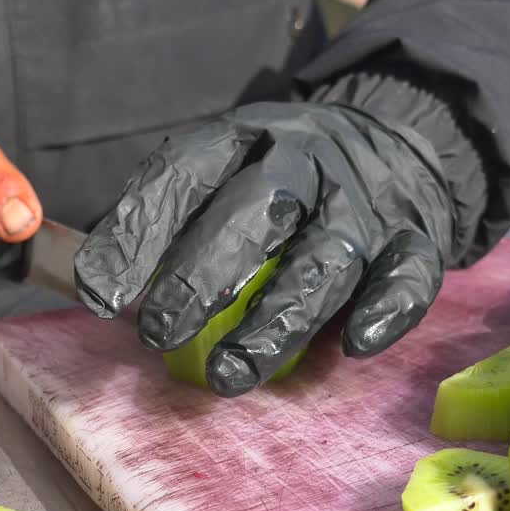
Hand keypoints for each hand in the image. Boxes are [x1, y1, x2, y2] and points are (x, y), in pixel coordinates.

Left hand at [74, 102, 461, 396]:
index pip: (186, 173)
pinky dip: (384, 311)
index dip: (140, 231)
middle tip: (159, 333)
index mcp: (247, 137)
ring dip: (277, 321)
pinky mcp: (416, 240)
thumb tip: (93, 283)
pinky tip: (354, 345)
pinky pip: (407, 276)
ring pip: (324, 260)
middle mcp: (307, 162)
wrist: (396, 150)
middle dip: (202, 274)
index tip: (100, 295)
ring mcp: (365, 202)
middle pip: (256, 210)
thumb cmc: (282, 181)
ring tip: (230, 374)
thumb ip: (170, 217)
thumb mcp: (224, 171)